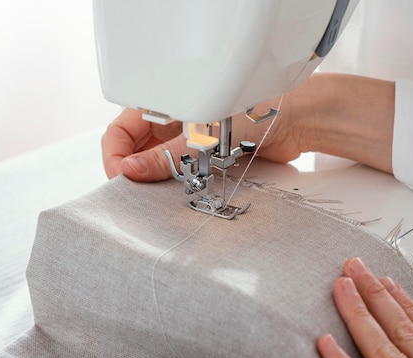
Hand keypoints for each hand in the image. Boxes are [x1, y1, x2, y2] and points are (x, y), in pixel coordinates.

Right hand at [101, 74, 395, 181]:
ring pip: (157, 166)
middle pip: (135, 153)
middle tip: (137, 197)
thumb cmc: (254, 110)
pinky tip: (179, 197)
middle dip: (134, 175)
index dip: (116, 158)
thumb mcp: (201, 134)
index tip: (121, 181)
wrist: (297, 121)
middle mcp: (171, 123)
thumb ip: (163, 156)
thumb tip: (129, 171)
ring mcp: (187, 141)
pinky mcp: (205, 158)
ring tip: (159, 198)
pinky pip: (180, 175)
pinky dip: (176, 187)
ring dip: (156, 183)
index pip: (120, 133)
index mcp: (162, 105)